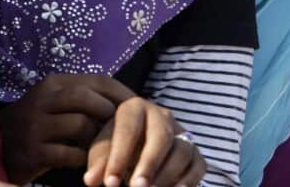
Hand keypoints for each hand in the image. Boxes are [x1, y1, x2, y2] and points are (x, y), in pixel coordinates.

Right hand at [0, 74, 136, 184]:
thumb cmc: (39, 127)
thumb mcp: (57, 105)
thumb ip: (86, 101)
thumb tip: (131, 105)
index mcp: (54, 84)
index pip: (98, 80)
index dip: (122, 94)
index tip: (140, 108)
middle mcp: (43, 99)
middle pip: (88, 98)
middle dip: (110, 115)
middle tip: (125, 132)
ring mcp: (35, 125)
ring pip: (81, 125)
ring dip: (99, 140)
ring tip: (106, 149)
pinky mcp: (31, 152)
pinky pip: (70, 154)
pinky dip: (85, 160)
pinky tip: (88, 164)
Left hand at [83, 98, 205, 186]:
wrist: (136, 147)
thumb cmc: (116, 147)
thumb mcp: (104, 149)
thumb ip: (99, 162)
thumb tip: (91, 180)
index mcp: (134, 109)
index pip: (129, 129)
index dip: (120, 157)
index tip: (110, 183)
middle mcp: (162, 116)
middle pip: (162, 136)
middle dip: (150, 164)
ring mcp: (181, 133)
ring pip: (182, 150)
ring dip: (167, 175)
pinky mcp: (194, 152)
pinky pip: (197, 164)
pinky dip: (188, 180)